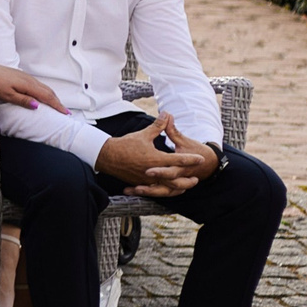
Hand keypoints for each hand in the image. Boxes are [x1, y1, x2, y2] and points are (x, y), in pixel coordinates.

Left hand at [0, 63, 63, 113]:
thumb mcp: (7, 95)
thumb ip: (23, 100)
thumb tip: (38, 106)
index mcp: (28, 85)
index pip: (47, 96)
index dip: (57, 105)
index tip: (65, 113)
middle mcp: (28, 79)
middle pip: (47, 91)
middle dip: (57, 101)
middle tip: (64, 111)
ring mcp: (24, 76)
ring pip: (42, 87)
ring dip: (51, 95)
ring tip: (55, 104)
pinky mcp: (19, 75)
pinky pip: (36, 84)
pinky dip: (43, 91)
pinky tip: (40, 95)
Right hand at [95, 111, 213, 196]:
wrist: (106, 156)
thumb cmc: (125, 145)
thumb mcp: (143, 134)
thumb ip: (158, 126)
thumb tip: (167, 114)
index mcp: (156, 158)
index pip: (178, 160)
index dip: (191, 159)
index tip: (200, 159)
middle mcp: (153, 171)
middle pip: (176, 180)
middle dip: (187, 181)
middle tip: (196, 179)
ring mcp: (146, 179)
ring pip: (166, 189)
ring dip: (178, 188)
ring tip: (185, 187)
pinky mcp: (140, 183)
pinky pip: (155, 191)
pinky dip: (164, 191)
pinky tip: (168, 190)